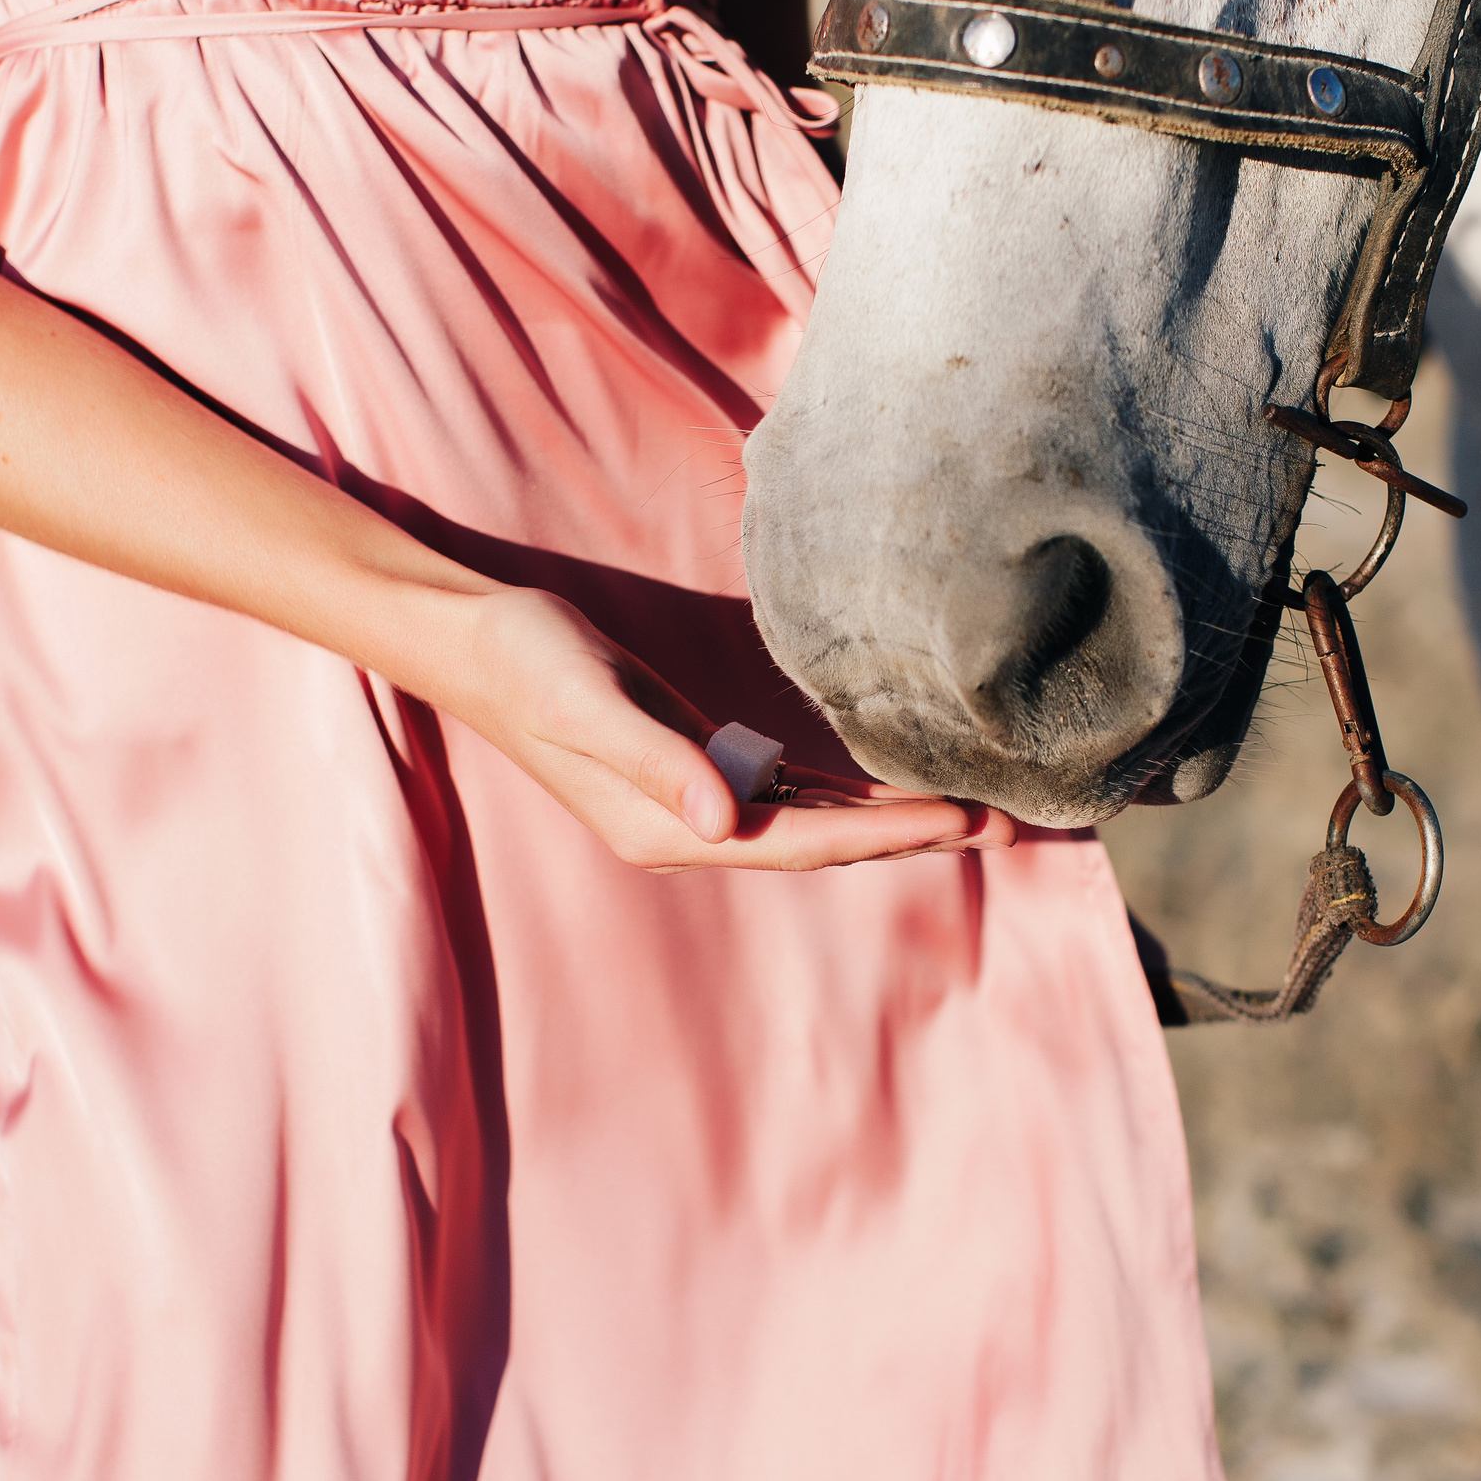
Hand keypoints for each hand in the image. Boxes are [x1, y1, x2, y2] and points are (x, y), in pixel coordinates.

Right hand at [441, 588, 1015, 872]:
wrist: (470, 638)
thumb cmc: (527, 661)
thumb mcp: (590, 704)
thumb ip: (659, 762)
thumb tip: (728, 820)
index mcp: (670, 828)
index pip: (803, 841)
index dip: (887, 834)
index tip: (964, 821)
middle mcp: (691, 827)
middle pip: (825, 842)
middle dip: (914, 835)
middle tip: (1010, 825)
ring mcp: (695, 802)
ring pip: (815, 821)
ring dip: (893, 819)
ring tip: (977, 811)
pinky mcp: (696, 765)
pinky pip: (790, 792)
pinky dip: (848, 793)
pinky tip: (896, 785)